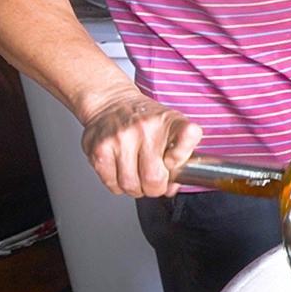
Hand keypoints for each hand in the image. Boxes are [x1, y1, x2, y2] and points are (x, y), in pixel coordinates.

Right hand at [79, 92, 202, 197]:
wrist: (111, 102)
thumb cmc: (146, 121)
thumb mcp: (172, 128)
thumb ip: (180, 157)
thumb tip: (170, 188)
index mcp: (170, 121)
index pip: (190, 135)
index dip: (182, 158)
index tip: (173, 163)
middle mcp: (146, 127)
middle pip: (154, 178)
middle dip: (155, 188)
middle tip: (154, 182)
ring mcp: (121, 138)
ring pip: (130, 185)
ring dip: (135, 189)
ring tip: (137, 178)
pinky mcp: (100, 149)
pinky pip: (111, 184)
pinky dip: (118, 186)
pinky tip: (121, 173)